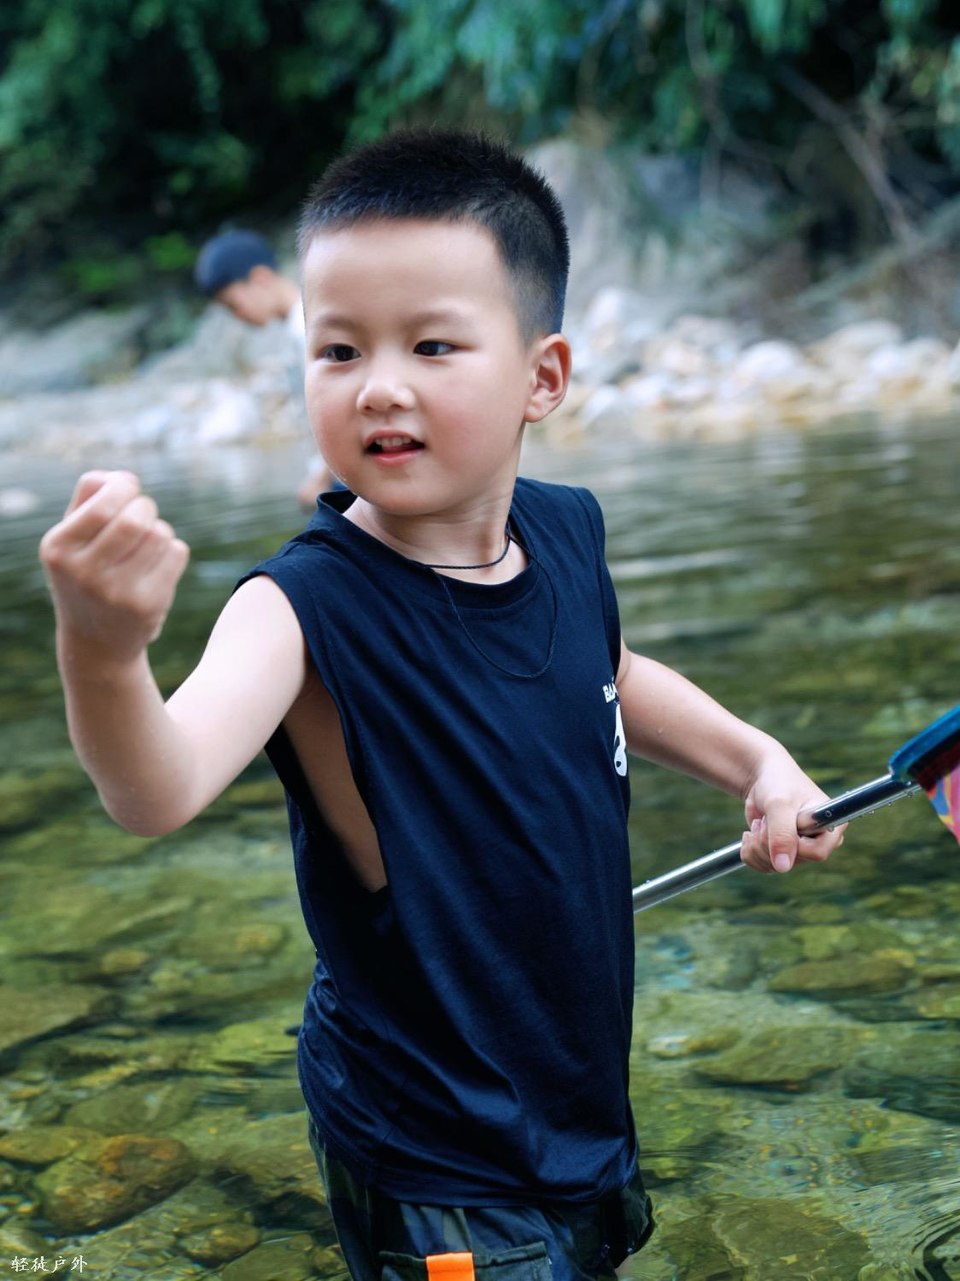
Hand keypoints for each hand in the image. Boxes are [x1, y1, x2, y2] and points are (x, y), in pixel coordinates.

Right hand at [39, 470, 189, 663]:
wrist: (97, 641)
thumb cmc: (87, 573)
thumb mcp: (73, 538)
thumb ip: (89, 497)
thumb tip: (122, 478)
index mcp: (59, 549)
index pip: (103, 503)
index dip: (125, 486)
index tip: (129, 489)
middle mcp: (84, 573)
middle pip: (135, 519)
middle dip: (146, 507)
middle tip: (142, 515)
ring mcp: (117, 593)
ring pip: (159, 533)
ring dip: (159, 529)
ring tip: (146, 544)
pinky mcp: (147, 605)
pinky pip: (177, 552)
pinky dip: (172, 549)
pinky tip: (156, 564)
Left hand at [740, 749, 845, 873]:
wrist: (762, 778)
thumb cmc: (778, 784)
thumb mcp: (780, 805)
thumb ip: (782, 834)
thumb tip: (783, 867)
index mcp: (832, 826)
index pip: (818, 853)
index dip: (793, 843)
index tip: (780, 822)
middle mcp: (819, 841)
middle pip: (792, 862)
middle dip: (769, 842)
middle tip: (765, 820)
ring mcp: (799, 850)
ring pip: (775, 867)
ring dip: (757, 846)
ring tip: (759, 823)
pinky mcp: (781, 853)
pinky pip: (762, 866)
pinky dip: (750, 851)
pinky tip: (752, 833)